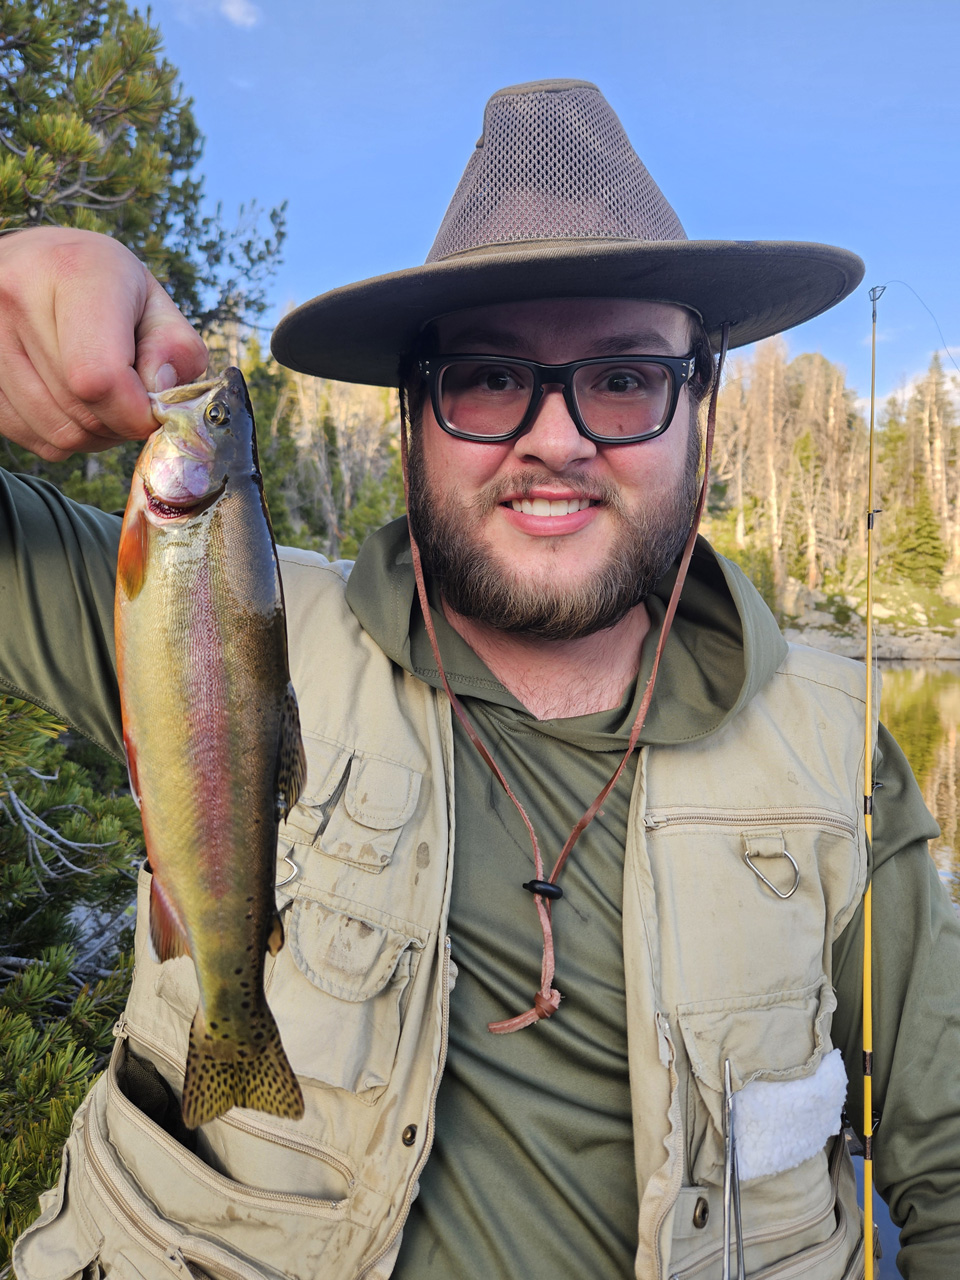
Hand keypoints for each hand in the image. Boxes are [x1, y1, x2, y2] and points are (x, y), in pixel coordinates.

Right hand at [0, 228, 208, 460]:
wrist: (36, 265)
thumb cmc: (105, 287)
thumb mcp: (155, 303)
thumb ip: (176, 349)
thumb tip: (156, 394)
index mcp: (73, 271)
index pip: (98, 376)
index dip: (134, 412)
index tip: (151, 410)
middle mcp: (16, 296)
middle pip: (81, 411)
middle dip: (119, 423)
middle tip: (130, 398)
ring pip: (57, 432)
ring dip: (93, 434)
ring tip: (103, 399)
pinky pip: (32, 438)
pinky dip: (62, 435)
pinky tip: (71, 403)